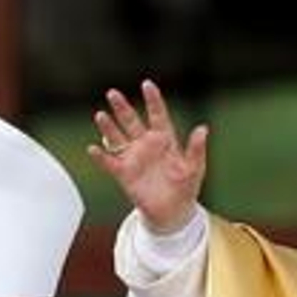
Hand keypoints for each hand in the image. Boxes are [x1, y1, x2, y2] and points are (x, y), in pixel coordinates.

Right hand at [87, 79, 208, 233]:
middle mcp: (147, 145)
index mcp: (166, 140)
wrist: (173, 211)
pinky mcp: (124, 174)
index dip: (153, 100)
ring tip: (100, 115)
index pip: (158, 115)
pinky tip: (94, 149)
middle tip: (112, 93)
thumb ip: (196, 148)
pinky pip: (110, 162)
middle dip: (123, 107)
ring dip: (108, 127)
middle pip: (132, 121)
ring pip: (118, 138)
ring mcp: (134, 158)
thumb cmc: (186, 187)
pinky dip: (101, 156)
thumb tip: (203, 128)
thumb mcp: (195, 167)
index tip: (147, 84)